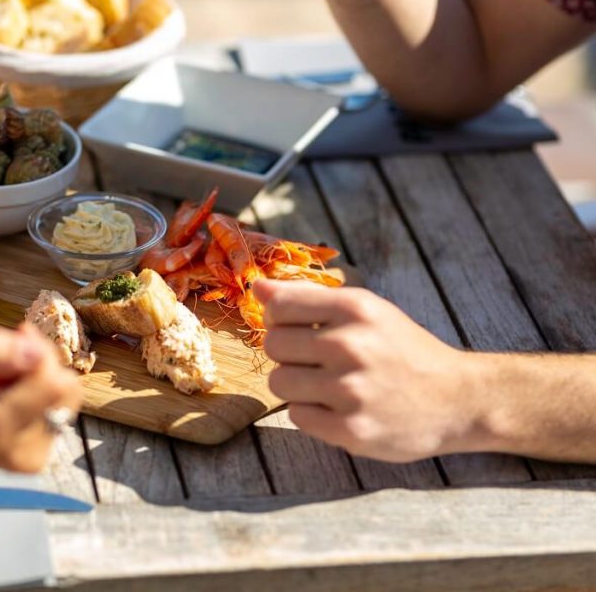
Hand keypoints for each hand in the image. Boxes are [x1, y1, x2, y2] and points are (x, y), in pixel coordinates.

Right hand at [0, 324, 82, 472]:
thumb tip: (35, 351)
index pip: (55, 383)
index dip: (39, 352)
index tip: (11, 341)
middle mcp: (21, 451)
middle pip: (65, 390)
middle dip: (40, 365)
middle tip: (2, 360)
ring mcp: (31, 459)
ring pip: (65, 398)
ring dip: (37, 380)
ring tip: (0, 381)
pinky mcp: (37, 458)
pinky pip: (58, 411)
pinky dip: (37, 396)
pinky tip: (7, 395)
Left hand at [256, 280, 480, 462]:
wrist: (459, 400)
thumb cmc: (404, 350)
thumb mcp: (366, 311)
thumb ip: (309, 298)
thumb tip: (257, 288)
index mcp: (355, 309)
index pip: (279, 306)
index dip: (279, 319)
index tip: (298, 328)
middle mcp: (351, 346)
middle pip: (273, 344)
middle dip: (288, 354)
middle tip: (318, 361)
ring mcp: (350, 390)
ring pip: (279, 382)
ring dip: (297, 386)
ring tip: (328, 386)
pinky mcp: (351, 429)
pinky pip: (297, 416)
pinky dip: (312, 414)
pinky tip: (339, 408)